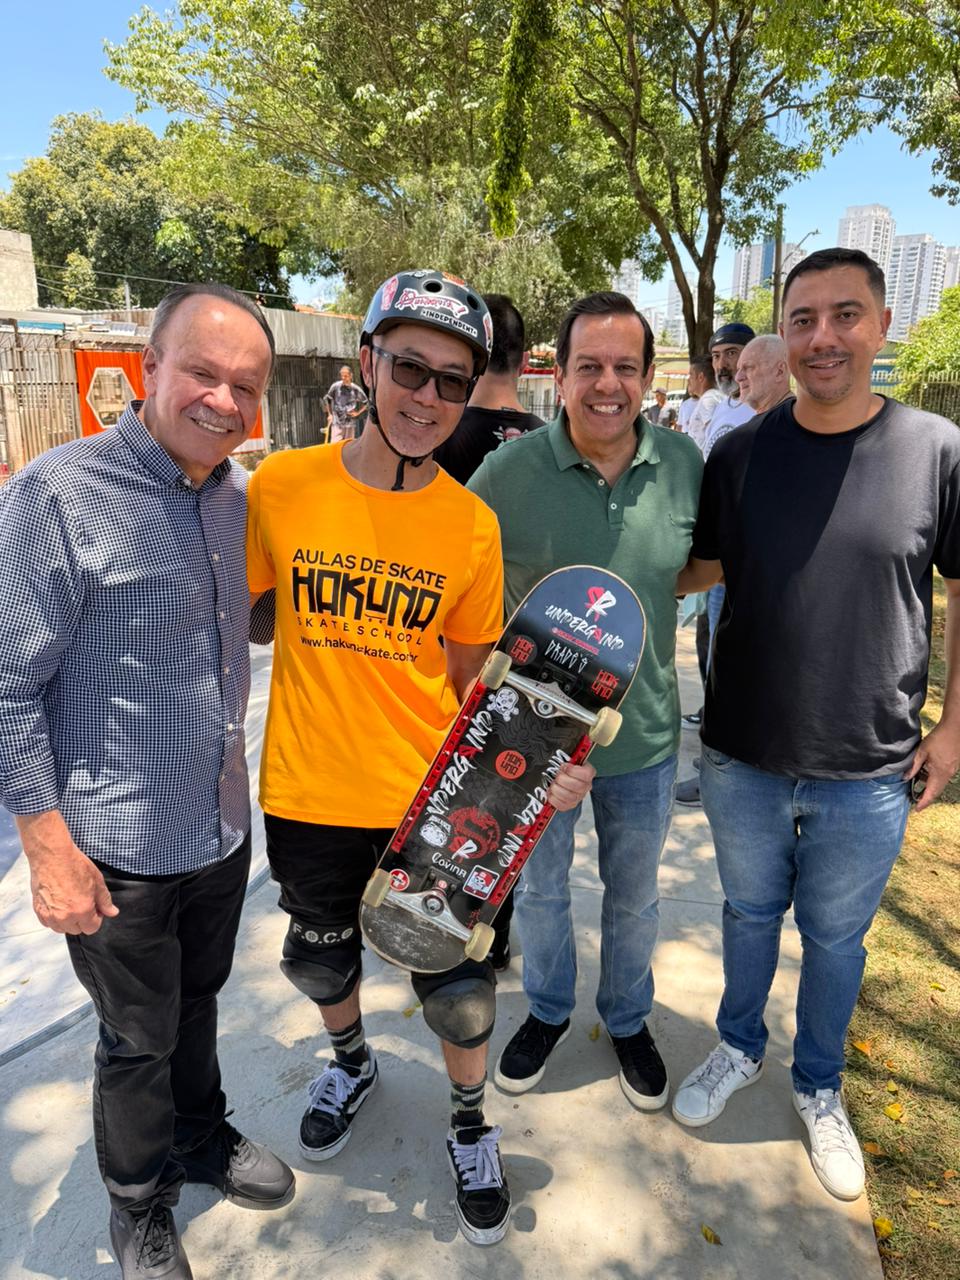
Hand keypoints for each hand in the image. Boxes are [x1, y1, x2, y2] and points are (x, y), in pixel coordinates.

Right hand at [18, 811, 117, 933]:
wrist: (52, 855)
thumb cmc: (75, 865)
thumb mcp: (97, 881)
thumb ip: (105, 900)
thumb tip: (112, 912)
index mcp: (82, 910)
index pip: (92, 928)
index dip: (96, 918)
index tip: (95, 908)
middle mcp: (64, 917)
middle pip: (77, 930)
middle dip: (83, 920)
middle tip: (83, 902)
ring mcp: (49, 914)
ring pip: (62, 928)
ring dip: (68, 921)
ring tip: (70, 903)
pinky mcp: (38, 910)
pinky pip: (48, 923)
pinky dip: (54, 917)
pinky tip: (59, 903)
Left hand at [547, 762, 595, 811]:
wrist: (566, 777)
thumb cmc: (567, 768)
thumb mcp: (569, 759)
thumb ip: (567, 758)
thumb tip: (561, 760)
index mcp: (588, 772)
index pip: (586, 774)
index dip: (573, 771)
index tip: (563, 766)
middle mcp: (585, 786)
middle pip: (577, 786)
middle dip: (562, 780)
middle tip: (556, 775)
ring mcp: (578, 797)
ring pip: (569, 797)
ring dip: (557, 789)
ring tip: (553, 784)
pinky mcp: (569, 805)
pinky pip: (562, 806)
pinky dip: (553, 798)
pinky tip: (551, 792)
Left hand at [904, 720, 959, 810]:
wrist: (955, 728)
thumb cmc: (938, 738)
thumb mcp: (922, 752)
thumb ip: (913, 766)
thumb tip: (905, 778)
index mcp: (939, 773)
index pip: (931, 793)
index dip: (923, 802)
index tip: (917, 809)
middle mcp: (947, 775)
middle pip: (936, 791)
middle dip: (926, 797)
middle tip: (916, 801)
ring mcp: (952, 771)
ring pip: (940, 784)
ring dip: (930, 788)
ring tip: (918, 786)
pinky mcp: (953, 766)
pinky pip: (943, 777)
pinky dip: (934, 780)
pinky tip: (926, 773)